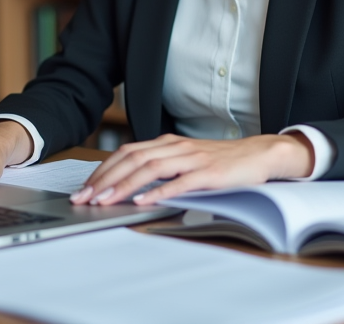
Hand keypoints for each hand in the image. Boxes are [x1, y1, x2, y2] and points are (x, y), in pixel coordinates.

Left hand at [70, 132, 314, 205]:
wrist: (259, 154)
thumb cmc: (221, 160)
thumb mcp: (186, 159)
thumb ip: (161, 166)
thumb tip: (129, 183)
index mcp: (167, 143)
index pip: (127, 153)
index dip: (103, 170)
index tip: (85, 188)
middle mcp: (176, 147)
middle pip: (132, 159)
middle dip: (105, 179)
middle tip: (85, 198)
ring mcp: (193, 159)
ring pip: (151, 168)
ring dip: (125, 185)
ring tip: (106, 200)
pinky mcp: (209, 173)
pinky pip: (180, 182)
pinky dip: (159, 192)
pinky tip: (144, 201)